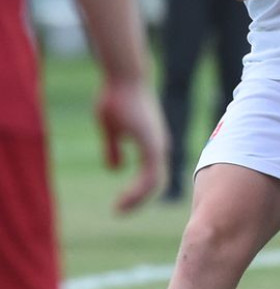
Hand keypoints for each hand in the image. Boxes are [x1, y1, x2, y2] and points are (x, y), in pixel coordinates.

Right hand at [94, 78, 167, 211]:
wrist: (124, 78)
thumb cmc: (117, 98)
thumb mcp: (112, 129)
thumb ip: (114, 148)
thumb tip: (115, 168)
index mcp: (151, 144)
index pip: (153, 176)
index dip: (139, 192)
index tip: (120, 203)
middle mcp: (159, 146)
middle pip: (156, 182)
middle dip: (139, 199)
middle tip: (120, 211)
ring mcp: (157, 144)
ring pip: (155, 182)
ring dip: (138, 198)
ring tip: (120, 208)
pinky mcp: (151, 143)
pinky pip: (150, 173)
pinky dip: (138, 190)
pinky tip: (124, 197)